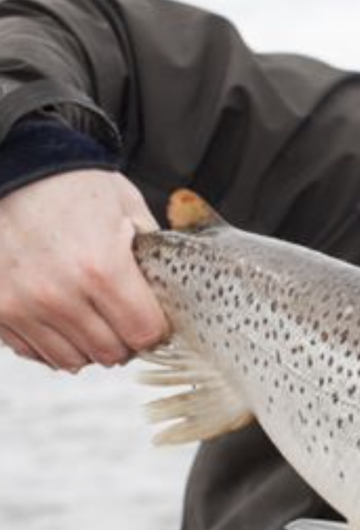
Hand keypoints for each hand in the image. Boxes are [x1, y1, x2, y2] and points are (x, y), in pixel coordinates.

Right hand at [0, 170, 167, 370]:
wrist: (14, 168)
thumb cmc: (74, 185)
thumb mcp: (130, 210)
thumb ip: (154, 257)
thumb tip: (173, 295)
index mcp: (102, 268)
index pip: (144, 333)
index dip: (155, 329)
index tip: (154, 319)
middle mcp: (59, 293)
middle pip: (111, 353)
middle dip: (125, 340)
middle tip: (124, 317)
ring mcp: (23, 305)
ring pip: (74, 360)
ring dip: (90, 345)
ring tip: (93, 317)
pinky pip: (35, 352)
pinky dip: (54, 342)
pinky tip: (62, 317)